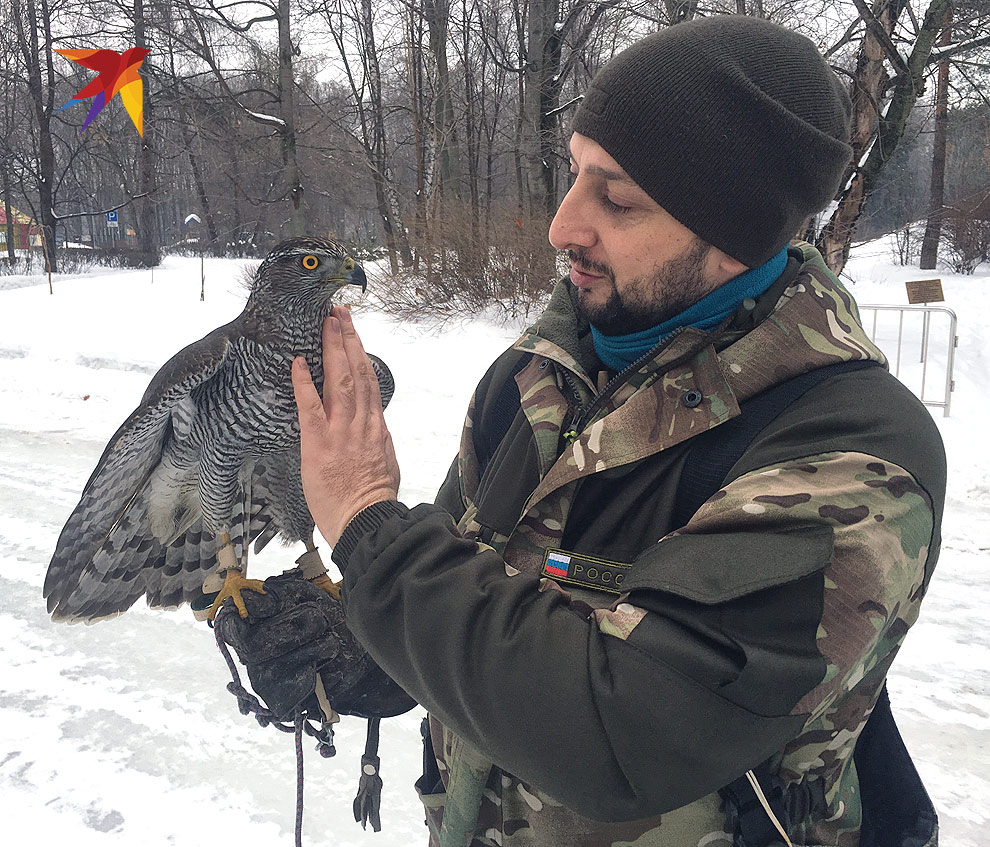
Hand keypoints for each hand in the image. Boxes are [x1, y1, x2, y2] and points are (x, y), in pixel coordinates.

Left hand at [292, 306, 399, 547]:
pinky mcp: (320, 443)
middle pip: (357, 371)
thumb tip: (376, 427)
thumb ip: (379, 440)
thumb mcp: (386, 464)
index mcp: (376, 427)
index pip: (370, 381)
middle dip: (348, 339)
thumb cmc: (374, 499)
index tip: (354, 334)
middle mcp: (362, 423)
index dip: (362, 354)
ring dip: (333, 348)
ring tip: (327, 323)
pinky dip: (304, 383)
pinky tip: (298, 363)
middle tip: (339, 313)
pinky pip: (311, 407)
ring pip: (341, 380)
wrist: (367, 521)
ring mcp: (342, 431)